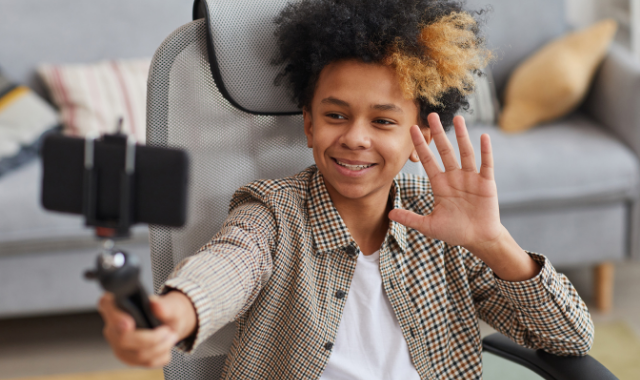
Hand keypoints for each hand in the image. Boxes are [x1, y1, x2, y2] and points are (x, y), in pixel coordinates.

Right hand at [98, 291, 196, 367]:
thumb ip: (165, 305)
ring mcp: (116, 343)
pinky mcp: (126, 356)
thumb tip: (155, 304)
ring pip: (136, 354)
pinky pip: (142, 363)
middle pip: (123, 339)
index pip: (106, 306)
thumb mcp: (171, 305)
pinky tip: (167, 349)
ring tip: (171, 337)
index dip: (115, 317)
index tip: (129, 325)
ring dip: (160, 348)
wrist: (170, 324)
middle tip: (169, 331)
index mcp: (116, 303)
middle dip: (151, 339)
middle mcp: (112, 324)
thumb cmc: (166, 311)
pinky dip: (159, 357)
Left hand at [389, 113, 503, 258]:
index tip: (412, 129)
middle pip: (445, 151)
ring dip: (462, 136)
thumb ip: (410, 218)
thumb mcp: (428, 226)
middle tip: (431, 115)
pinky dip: (485, 151)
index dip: (420, 145)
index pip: (428, 160)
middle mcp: (454, 177)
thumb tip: (389, 214)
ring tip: (458, 119)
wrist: (477, 239)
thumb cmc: (454, 231)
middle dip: (438, 134)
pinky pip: (485, 164)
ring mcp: (470, 178)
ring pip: (465, 153)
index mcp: (440, 185)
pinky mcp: (486, 183)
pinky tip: (483, 137)